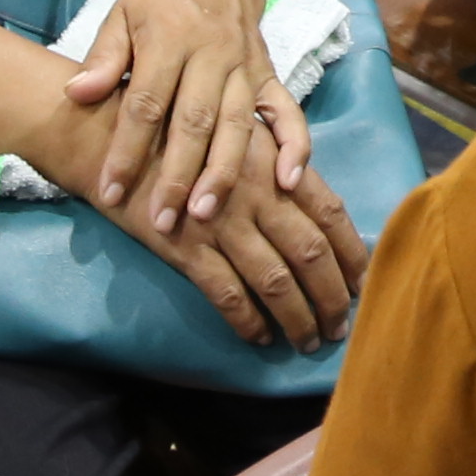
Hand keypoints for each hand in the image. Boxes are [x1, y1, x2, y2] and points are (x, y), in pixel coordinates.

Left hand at [69, 0, 303, 236]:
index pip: (146, 102)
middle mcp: (212, 55)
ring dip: (223, 173)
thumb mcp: (122, 14)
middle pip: (195, 121)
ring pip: (238, 126)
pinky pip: (289, 114)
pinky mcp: (272, 76)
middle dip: (177, 174)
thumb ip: (102, 57)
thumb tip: (75, 94)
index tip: (109, 192)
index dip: (127, 149)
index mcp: (169, 39)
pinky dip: (294, 148)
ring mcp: (247, 67)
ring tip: (204, 215)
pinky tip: (286, 183)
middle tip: (160, 221)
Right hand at [124, 157, 367, 350]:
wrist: (112, 138)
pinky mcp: (186, 247)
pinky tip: (260, 338)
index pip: (330, 212)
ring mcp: (222, 222)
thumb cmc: (179, 135)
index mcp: (274, 163)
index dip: (352, 251)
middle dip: (333, 295)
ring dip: (298, 317)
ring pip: (276, 280)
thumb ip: (277, 166)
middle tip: (341, 325)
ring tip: (309, 341)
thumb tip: (313, 207)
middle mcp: (256, 193)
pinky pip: (228, 293)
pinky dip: (249, 321)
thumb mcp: (237, 137)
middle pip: (311, 252)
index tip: (364, 281)